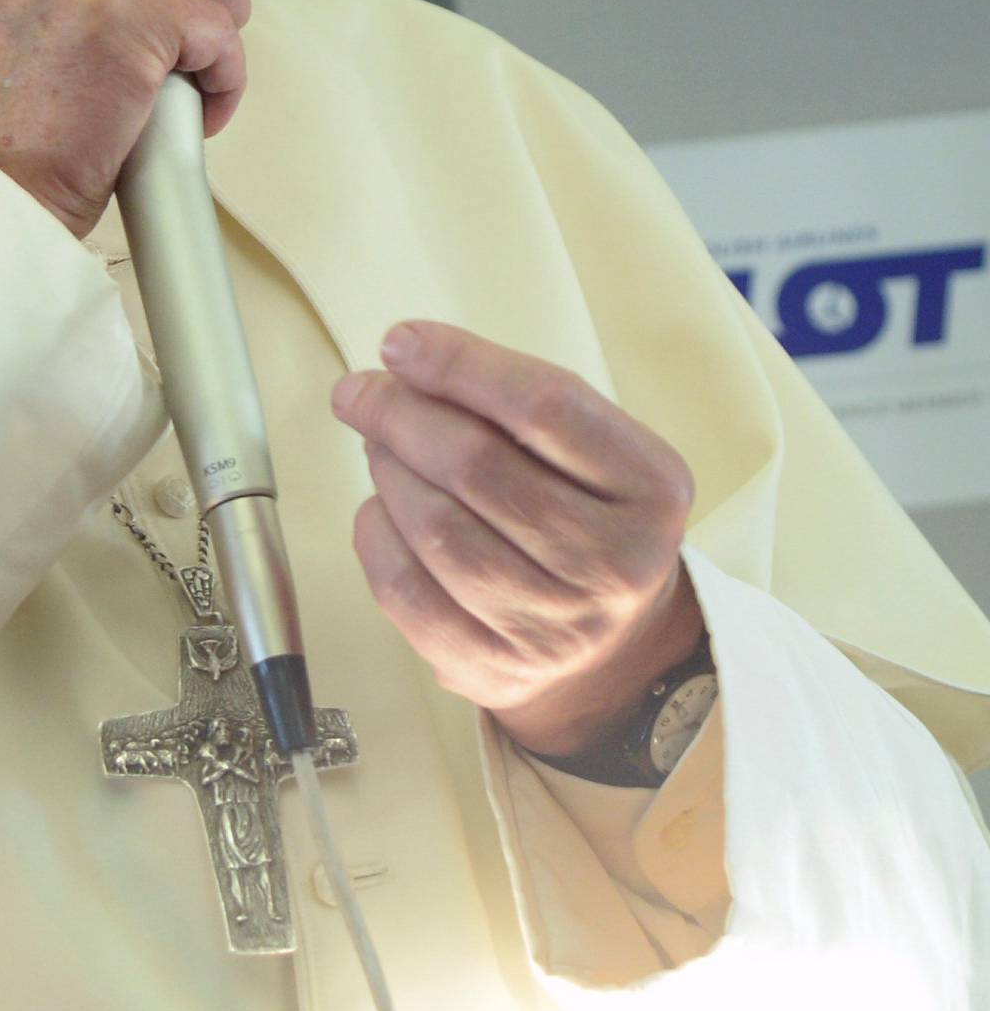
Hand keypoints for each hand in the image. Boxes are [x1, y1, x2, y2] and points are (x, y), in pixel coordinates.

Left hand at [331, 322, 704, 755]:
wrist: (611, 646)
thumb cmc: (583, 512)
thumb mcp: (589, 448)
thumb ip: (513, 399)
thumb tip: (402, 358)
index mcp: (651, 487)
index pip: (544, 405)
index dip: (459, 365)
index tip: (398, 341)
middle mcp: (613, 563)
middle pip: (477, 465)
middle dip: (399, 414)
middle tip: (360, 392)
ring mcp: (556, 627)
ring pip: (435, 528)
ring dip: (387, 471)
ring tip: (378, 446)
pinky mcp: (497, 669)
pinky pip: (404, 590)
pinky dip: (375, 534)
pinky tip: (380, 507)